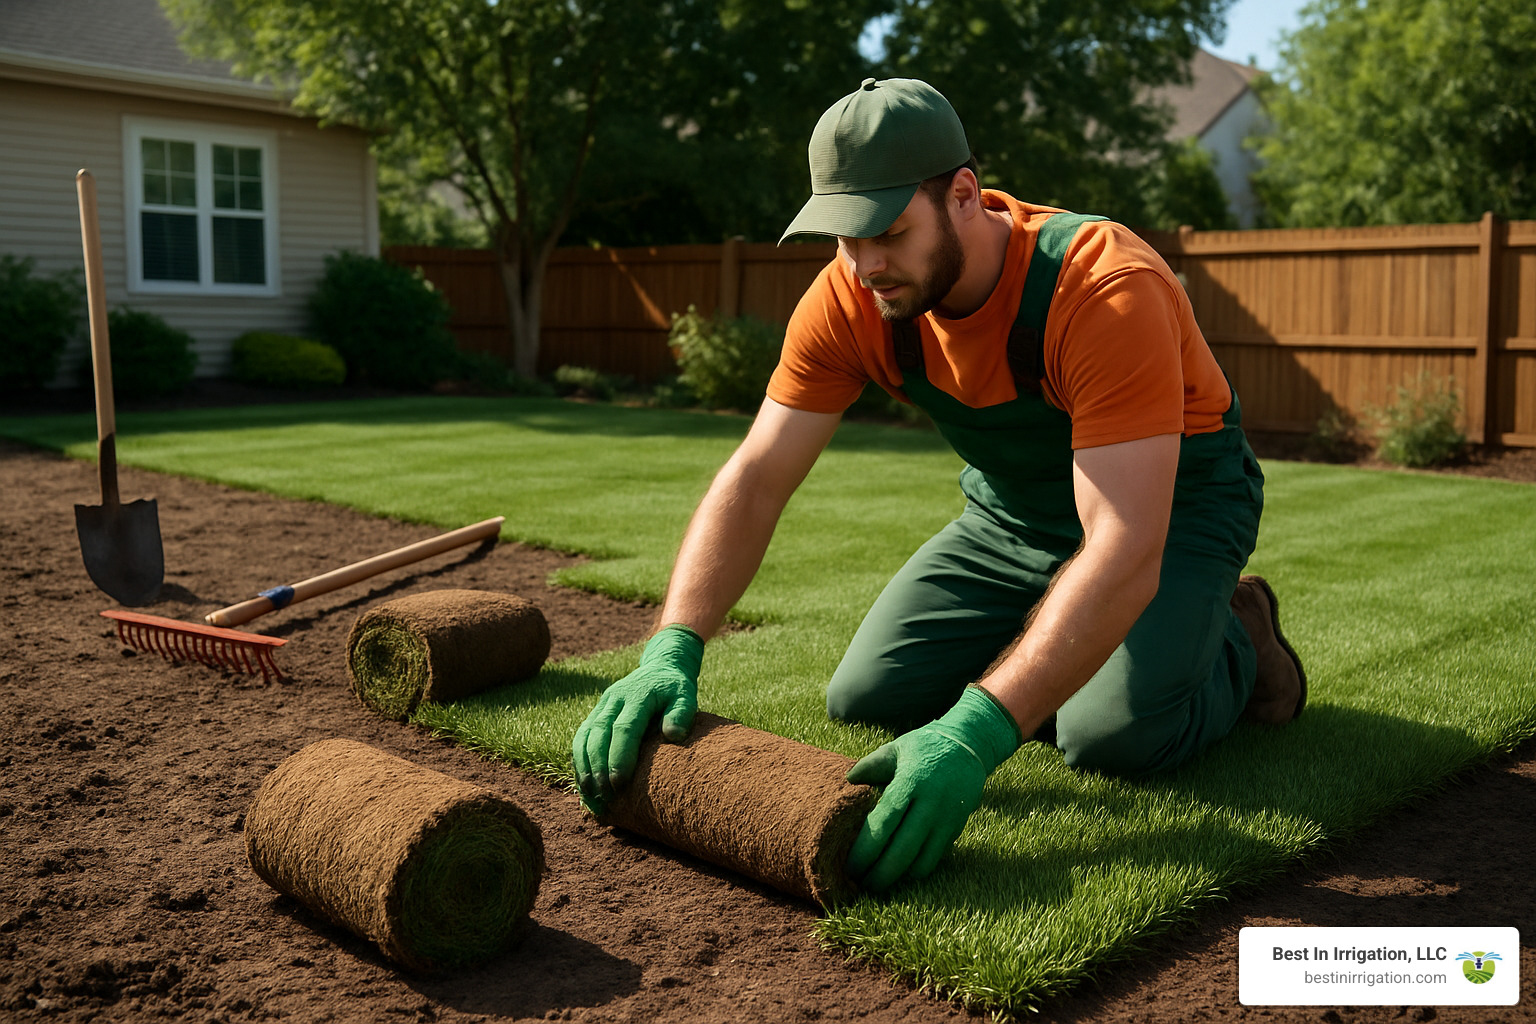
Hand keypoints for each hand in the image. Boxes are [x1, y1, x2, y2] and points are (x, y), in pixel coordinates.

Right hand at [572, 624, 703, 813]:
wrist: (659, 667)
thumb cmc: (675, 689)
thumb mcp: (686, 696)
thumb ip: (681, 714)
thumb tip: (673, 736)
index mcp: (638, 696)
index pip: (624, 728)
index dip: (619, 757)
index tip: (619, 783)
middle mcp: (614, 699)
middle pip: (598, 734)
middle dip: (598, 767)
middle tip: (604, 796)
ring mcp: (602, 705)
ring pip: (584, 736)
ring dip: (584, 766)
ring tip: (590, 795)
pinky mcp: (596, 712)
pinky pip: (581, 737)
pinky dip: (579, 761)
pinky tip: (584, 783)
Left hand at [846, 686, 1021, 891]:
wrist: (968, 745)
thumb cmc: (923, 747)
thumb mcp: (896, 749)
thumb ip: (870, 766)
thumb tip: (847, 781)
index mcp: (911, 782)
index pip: (884, 823)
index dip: (866, 849)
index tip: (850, 866)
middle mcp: (931, 803)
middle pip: (903, 850)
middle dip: (880, 874)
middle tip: (861, 885)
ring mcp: (947, 818)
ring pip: (922, 861)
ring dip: (898, 877)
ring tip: (877, 882)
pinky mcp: (956, 828)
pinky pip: (935, 858)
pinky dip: (916, 869)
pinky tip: (899, 871)